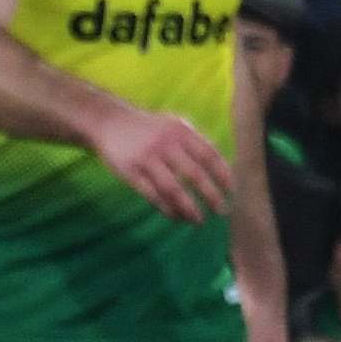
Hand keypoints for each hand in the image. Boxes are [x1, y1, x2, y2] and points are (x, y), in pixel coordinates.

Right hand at [86, 102, 231, 223]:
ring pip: (173, 189)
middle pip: (194, 174)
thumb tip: (221, 166)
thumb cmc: (148, 127)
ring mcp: (147, 159)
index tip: (231, 191)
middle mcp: (165, 144)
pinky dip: (166, 208)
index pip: (209, 155)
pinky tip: (176, 216)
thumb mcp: (173, 124)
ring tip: (198, 220)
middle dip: (211, 195)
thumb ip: (195, 140)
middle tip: (221, 211)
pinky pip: (152, 195)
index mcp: (180, 131)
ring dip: (188, 207)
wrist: (109, 122)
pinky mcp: (130, 172)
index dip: (222, 174)